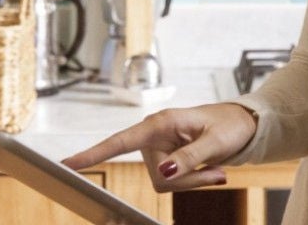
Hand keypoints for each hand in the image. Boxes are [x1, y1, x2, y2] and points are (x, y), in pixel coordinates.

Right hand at [61, 102, 258, 191]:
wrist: (241, 125)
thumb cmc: (230, 126)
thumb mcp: (216, 142)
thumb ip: (190, 158)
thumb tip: (164, 172)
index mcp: (160, 124)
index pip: (120, 141)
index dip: (93, 154)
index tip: (66, 164)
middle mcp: (153, 136)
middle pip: (158, 177)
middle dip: (188, 180)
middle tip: (217, 171)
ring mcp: (158, 149)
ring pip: (165, 184)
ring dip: (193, 181)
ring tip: (216, 167)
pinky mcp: (165, 159)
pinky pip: (173, 183)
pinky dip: (194, 181)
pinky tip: (212, 170)